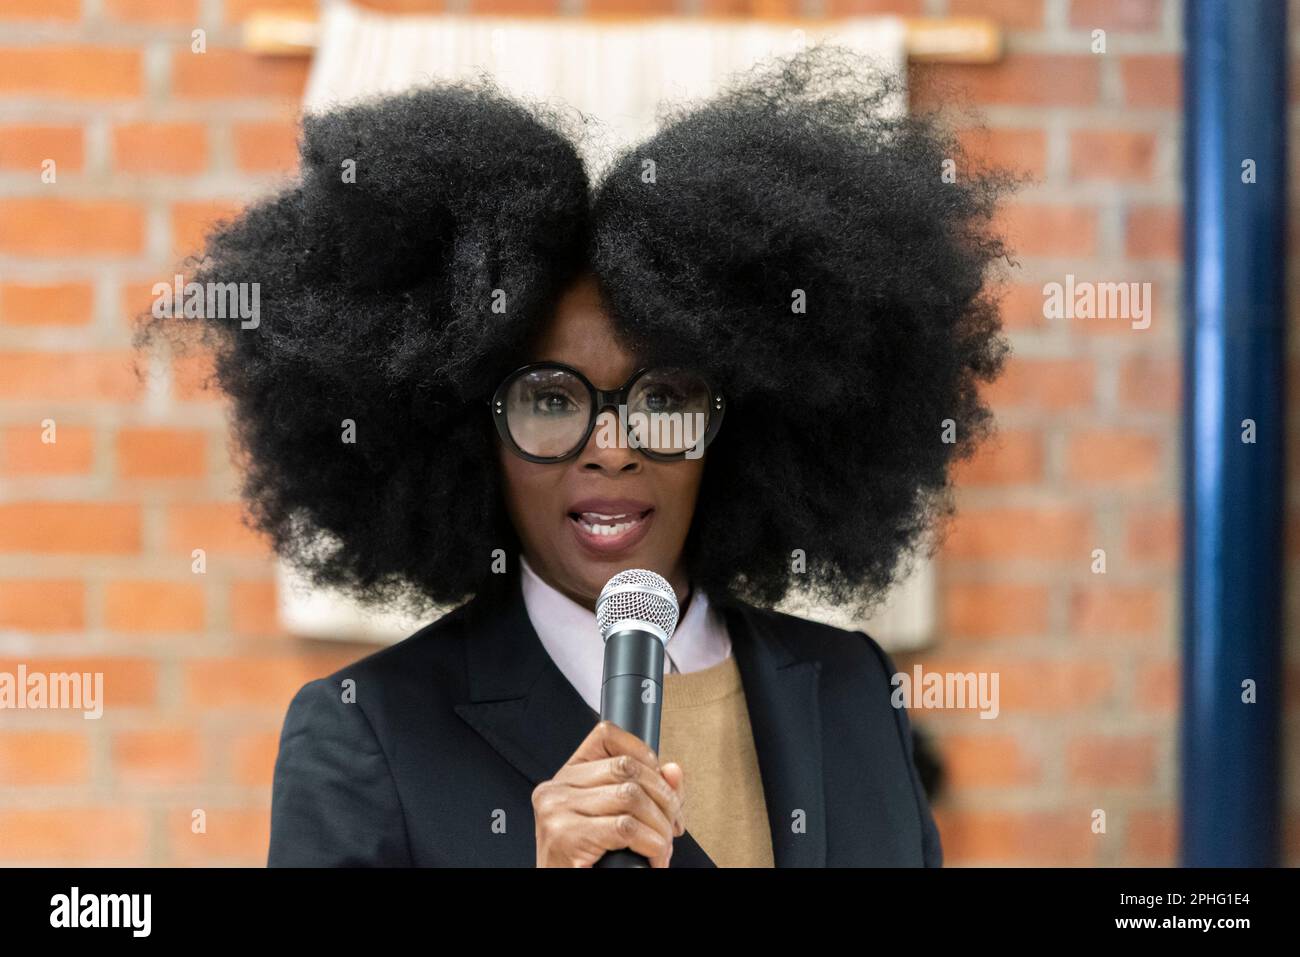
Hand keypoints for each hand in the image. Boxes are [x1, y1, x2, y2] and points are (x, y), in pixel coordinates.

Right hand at [532, 720, 685, 866]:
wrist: (563, 886)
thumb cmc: (586, 862)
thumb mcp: (615, 818)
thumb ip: (647, 790)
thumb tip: (672, 771)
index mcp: (566, 778)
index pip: (606, 735)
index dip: (643, 753)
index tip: (660, 783)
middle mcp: (556, 789)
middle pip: (627, 767)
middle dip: (664, 797)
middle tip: (671, 824)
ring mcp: (558, 811)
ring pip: (631, 796)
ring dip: (659, 826)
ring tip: (662, 846)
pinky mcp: (567, 837)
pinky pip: (626, 827)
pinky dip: (651, 844)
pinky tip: (652, 857)